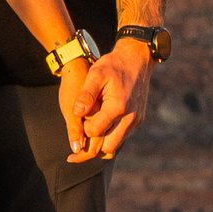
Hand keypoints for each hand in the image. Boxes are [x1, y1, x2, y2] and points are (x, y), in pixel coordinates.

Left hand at [70, 41, 154, 161]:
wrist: (137, 59)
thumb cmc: (113, 65)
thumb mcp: (96, 74)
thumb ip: (86, 94)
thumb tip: (76, 113)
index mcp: (118, 107)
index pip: (95, 131)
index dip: (83, 130)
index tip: (77, 124)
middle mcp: (130, 118)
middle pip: (107, 148)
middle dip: (90, 150)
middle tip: (74, 153)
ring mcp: (136, 121)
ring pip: (116, 147)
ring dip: (100, 147)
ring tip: (83, 146)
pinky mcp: (138, 121)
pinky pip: (122, 139)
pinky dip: (109, 139)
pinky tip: (98, 134)